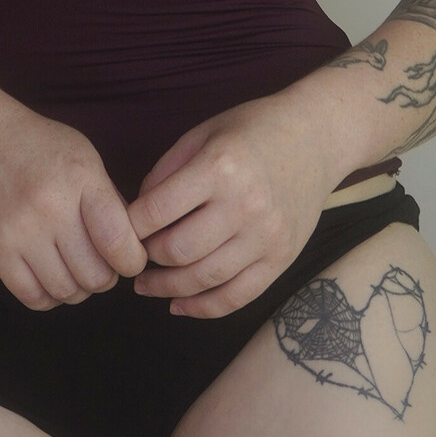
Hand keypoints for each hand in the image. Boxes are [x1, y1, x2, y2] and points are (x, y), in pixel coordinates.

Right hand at [0, 91, 147, 311]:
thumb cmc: (32, 142)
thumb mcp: (81, 153)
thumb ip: (107, 197)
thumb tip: (130, 244)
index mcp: (80, 178)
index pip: (119, 240)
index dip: (132, 259)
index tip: (129, 257)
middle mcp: (51, 207)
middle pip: (95, 275)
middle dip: (106, 277)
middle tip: (101, 263)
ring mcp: (20, 231)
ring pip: (66, 291)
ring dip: (77, 289)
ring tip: (74, 269)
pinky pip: (33, 297)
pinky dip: (49, 297)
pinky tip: (50, 277)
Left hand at [126, 92, 334, 318]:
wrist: (317, 136)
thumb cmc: (255, 128)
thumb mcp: (205, 131)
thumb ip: (167, 169)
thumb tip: (138, 213)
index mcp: (219, 167)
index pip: (157, 211)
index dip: (129, 226)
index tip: (118, 231)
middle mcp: (244, 205)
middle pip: (177, 251)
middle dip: (146, 259)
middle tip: (133, 257)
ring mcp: (266, 236)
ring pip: (204, 279)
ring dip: (167, 289)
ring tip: (148, 286)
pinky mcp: (282, 258)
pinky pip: (238, 297)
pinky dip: (203, 307)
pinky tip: (180, 304)